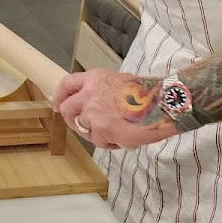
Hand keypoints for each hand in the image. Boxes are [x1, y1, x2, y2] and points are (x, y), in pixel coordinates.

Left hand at [52, 68, 175, 148]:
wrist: (164, 103)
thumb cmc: (148, 94)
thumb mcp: (119, 82)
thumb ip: (101, 92)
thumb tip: (93, 107)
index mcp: (95, 78)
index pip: (66, 84)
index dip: (59, 97)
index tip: (57, 106)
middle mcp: (89, 93)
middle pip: (67, 110)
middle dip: (74, 122)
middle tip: (88, 129)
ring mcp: (93, 112)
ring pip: (84, 129)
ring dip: (98, 135)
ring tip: (118, 132)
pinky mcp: (102, 129)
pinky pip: (99, 141)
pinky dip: (110, 143)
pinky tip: (124, 137)